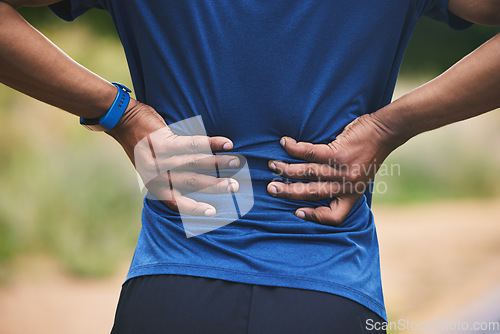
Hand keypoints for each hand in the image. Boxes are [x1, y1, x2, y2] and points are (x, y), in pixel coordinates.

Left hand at [107, 99, 238, 216]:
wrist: (122, 121)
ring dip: (219, 163)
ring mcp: (160, 158)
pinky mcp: (164, 141)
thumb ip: (168, 177)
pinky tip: (227, 144)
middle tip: (235, 188)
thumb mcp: (150, 167)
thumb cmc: (140, 144)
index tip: (214, 212)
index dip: (196, 208)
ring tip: (236, 163)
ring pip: (196, 163)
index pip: (177, 202)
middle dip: (216, 186)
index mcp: (154, 185)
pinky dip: (212, 143)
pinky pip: (194, 144)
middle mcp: (157, 175)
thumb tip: (195, 184)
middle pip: (192, 183)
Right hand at [267, 113, 396, 225]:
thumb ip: (343, 183)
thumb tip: (317, 184)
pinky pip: (310, 154)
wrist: (386, 131)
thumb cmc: (370, 151)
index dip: (315, 217)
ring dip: (286, 169)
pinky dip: (294, 149)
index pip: (335, 216)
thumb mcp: (361, 175)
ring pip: (307, 173)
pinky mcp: (339, 153)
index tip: (297, 213)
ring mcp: (343, 171)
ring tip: (272, 165)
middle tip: (271, 189)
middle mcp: (347, 186)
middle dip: (288, 192)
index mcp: (353, 194)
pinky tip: (284, 143)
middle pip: (312, 194)